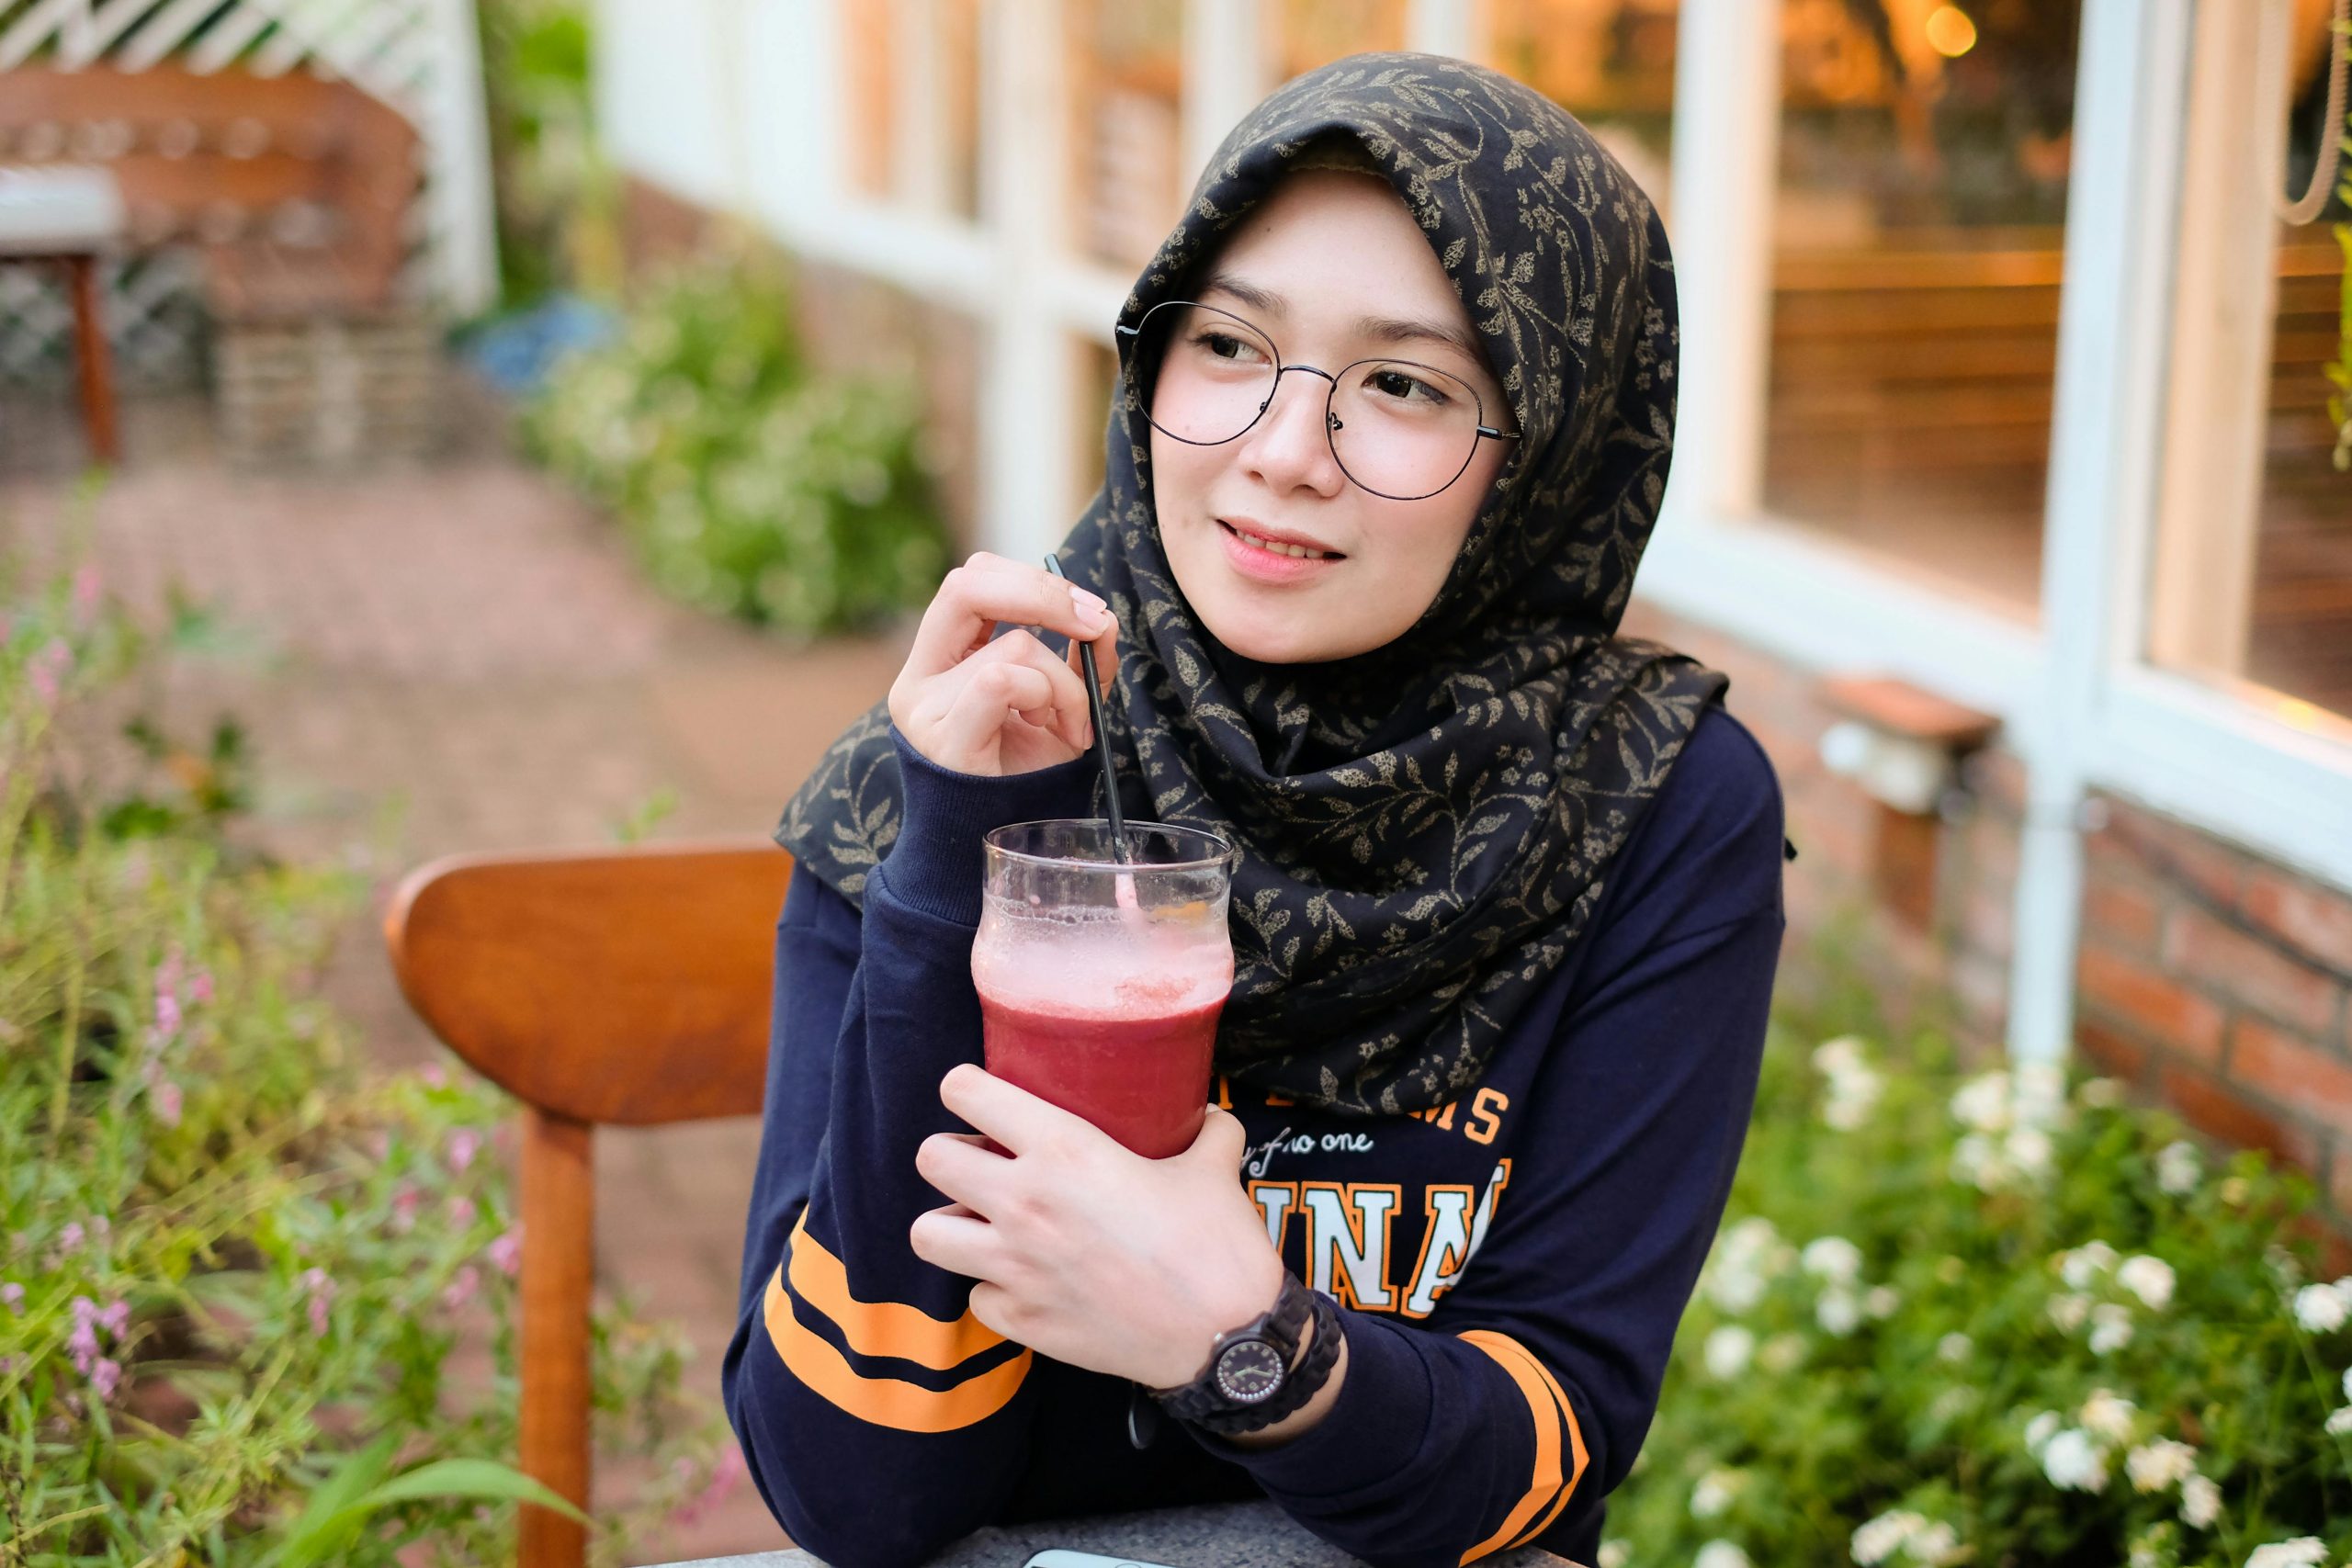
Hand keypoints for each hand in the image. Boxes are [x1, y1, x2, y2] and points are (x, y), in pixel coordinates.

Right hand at [888, 553, 1117, 776]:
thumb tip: (1103, 618)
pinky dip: (1048, 697)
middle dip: (1043, 595)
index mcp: (942, 659)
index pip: (972, 579)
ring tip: (1071, 724)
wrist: (998, 846)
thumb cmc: (1026, 776)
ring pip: (1013, 645)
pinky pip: (1002, 681)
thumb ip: (1077, 659)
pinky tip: (1057, 733)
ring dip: (1065, 682)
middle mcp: (919, 676)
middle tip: (1091, 624)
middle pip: (966, 583)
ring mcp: (923, 707)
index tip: (1086, 608)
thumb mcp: (1060, 704)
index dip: (1032, 579)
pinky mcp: (941, 739)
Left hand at [908, 1065, 1284, 1389]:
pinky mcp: (1021, 1321)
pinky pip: (974, 1296)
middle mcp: (1024, 1203)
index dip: (964, 1087)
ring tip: (984, 1223)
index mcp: (1065, 1149)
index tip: (978, 1095)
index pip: (966, 1093)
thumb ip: (1205, 1131)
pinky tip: (1023, 1280)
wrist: (1226, 1341)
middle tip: (983, 1161)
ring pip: (927, 1233)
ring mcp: (1015, 1268)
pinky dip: (992, 1287)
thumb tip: (1204, 1116)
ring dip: (952, 1223)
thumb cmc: (1217, 1247)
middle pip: (930, 1159)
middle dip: (951, 1154)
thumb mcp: (1215, 1166)